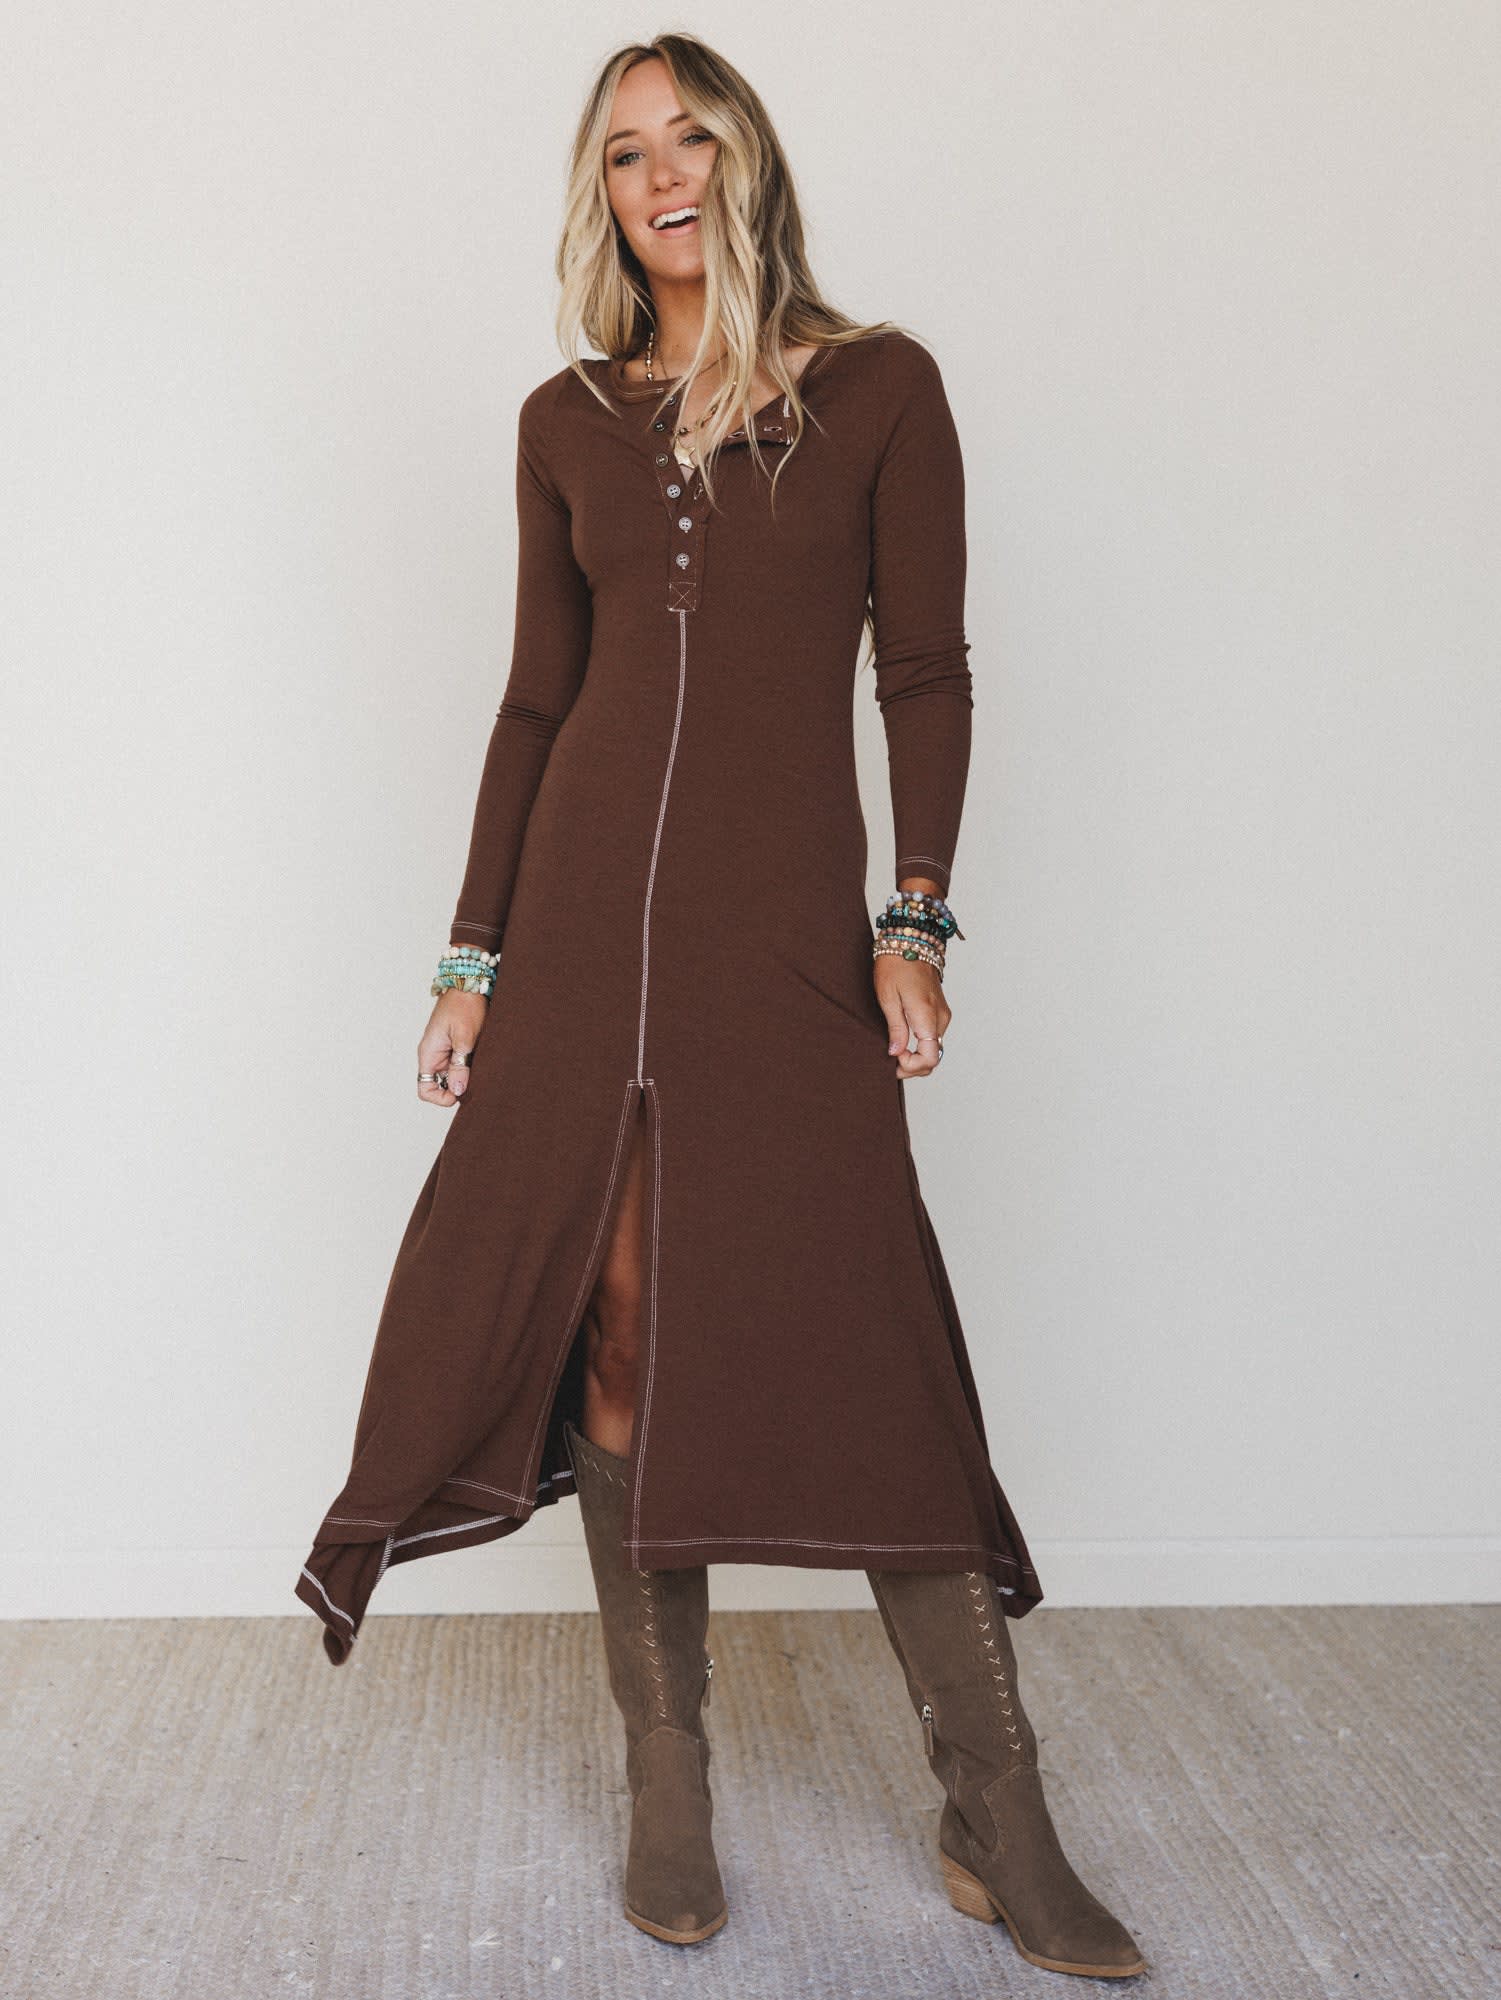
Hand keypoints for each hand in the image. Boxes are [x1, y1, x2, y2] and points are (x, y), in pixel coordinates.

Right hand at [417, 990, 487, 1106]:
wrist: (470, 983)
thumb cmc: (464, 1005)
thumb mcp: (464, 1037)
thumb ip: (460, 1065)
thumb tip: (457, 1090)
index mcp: (429, 1054)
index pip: (425, 1089)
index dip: (441, 1097)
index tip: (461, 1092)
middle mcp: (434, 1056)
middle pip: (440, 1086)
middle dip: (457, 1088)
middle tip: (476, 1081)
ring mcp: (445, 1052)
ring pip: (452, 1076)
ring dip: (466, 1077)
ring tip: (481, 1068)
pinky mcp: (456, 1047)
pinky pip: (460, 1065)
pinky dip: (471, 1068)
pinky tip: (482, 1061)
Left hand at [874, 954, 950, 1079]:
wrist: (911, 941)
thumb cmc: (895, 965)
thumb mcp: (888, 998)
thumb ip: (896, 1028)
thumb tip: (896, 1053)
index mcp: (927, 1016)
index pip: (930, 1058)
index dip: (911, 1067)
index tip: (893, 1060)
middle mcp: (940, 1018)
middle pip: (934, 1058)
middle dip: (913, 1066)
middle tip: (890, 1061)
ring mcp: (942, 1015)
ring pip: (934, 1049)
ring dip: (916, 1057)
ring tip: (894, 1050)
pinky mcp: (940, 1011)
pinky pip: (934, 1037)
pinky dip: (920, 1045)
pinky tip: (904, 1041)